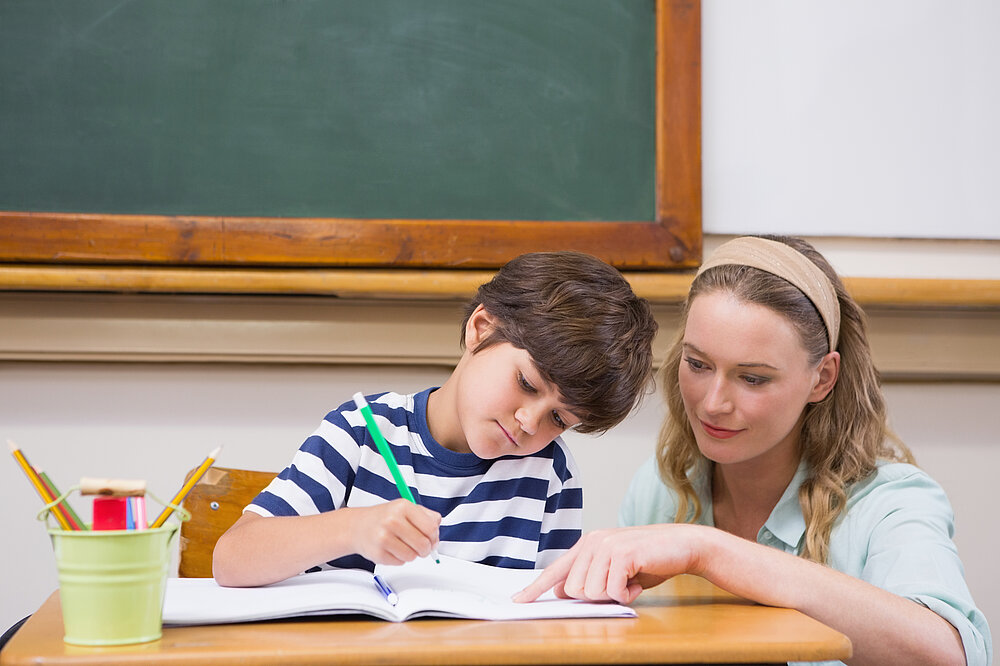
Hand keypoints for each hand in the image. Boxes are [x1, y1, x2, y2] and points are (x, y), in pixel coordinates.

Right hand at [344, 500, 439, 565]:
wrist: (357, 526)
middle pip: (423, 544)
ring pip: (413, 556)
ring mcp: (383, 538)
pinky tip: (391, 549)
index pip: (431, 527)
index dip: (434, 536)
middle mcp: (392, 520)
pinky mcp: (378, 554)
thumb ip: (426, 516)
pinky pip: (400, 563)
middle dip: (425, 549)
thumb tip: (437, 530)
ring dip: (411, 554)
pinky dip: (399, 558)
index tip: (432, 539)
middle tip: (420, 546)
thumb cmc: (384, 517)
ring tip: (402, 545)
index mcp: (403, 506)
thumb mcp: (405, 508)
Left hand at [513, 525, 702, 604]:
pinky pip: (613, 590)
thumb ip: (589, 577)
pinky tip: (638, 582)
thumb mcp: (614, 570)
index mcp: (586, 545)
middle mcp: (592, 542)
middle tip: (619, 585)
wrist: (682, 545)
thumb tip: (562, 592)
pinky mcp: (622, 553)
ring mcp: (606, 546)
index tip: (518, 600)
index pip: (555, 570)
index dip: (536, 587)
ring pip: (591, 593)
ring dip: (614, 595)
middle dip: (597, 597)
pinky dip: (627, 594)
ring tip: (630, 581)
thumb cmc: (648, 561)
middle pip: (574, 590)